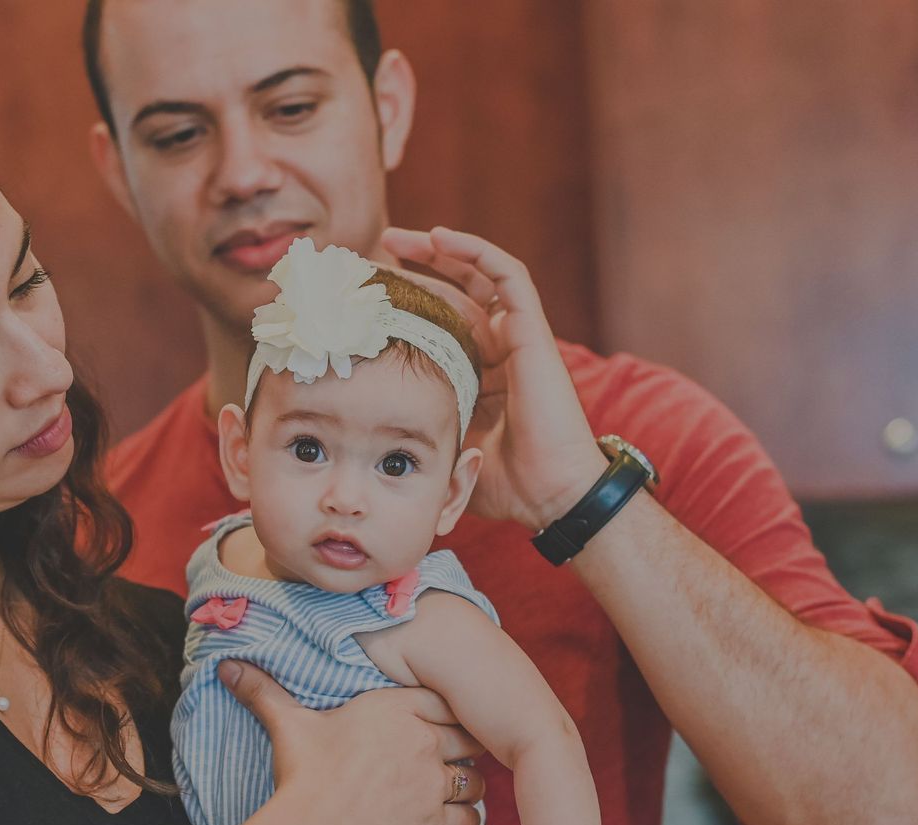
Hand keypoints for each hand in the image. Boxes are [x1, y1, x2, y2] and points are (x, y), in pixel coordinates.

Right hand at [218, 661, 486, 824]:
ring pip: (474, 779)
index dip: (447, 711)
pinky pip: (469, 819)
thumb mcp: (288, 724)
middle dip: (465, 747)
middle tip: (454, 756)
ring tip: (457, 789)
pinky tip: (455, 822)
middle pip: (468, 737)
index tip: (443, 722)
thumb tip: (227, 666)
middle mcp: (423, 741)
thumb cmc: (303, 774)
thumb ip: (265, 691)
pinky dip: (466, 821)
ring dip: (469, 785)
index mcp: (395, 709)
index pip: (442, 700)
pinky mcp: (434, 822)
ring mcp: (432, 783)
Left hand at [382, 226, 603, 530]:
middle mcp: (500, 350)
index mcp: (481, 375)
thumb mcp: (449, 450)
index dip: (408, 306)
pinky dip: (477, 251)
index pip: (442, 324)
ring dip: (440, 250)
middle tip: (376, 253)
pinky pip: (508, 275)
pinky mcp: (533, 331)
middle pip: (457, 292)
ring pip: (479, 275)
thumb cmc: (507, 484)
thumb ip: (421, 433)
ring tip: (397, 239)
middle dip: (418, 268)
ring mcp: (518, 338)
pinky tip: (440, 238)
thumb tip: (370, 436)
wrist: (551, 494)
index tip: (365, 299)